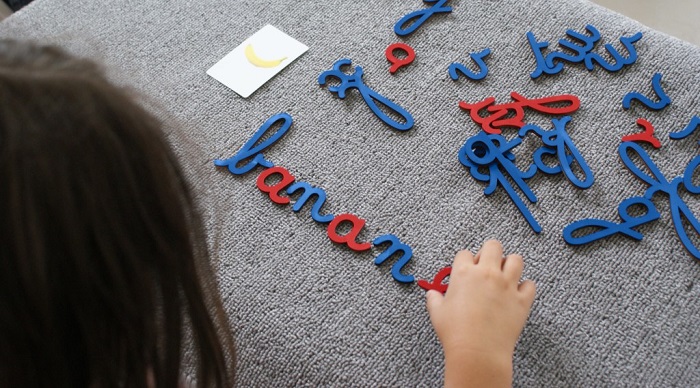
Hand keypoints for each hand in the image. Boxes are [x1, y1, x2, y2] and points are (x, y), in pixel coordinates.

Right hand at [426, 240, 535, 386]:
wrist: (477, 351)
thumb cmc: (456, 333)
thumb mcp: (437, 313)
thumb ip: (434, 299)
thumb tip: (433, 294)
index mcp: (464, 273)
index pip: (465, 253)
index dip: (465, 261)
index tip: (467, 269)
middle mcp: (487, 273)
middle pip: (493, 246)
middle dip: (490, 252)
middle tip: (488, 264)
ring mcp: (507, 285)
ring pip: (516, 259)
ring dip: (511, 264)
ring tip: (506, 274)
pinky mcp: (521, 300)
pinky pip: (530, 285)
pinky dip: (525, 288)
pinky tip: (517, 293)